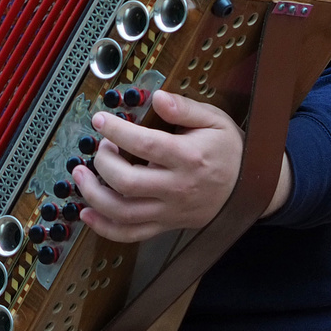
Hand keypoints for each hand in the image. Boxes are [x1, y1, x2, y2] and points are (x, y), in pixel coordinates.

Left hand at [70, 90, 247, 241]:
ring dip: (94, 195)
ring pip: (123, 212)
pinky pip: (131, 234)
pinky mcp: (166, 225)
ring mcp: (170, 211)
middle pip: (127, 182)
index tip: (101, 120)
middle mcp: (177, 188)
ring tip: (80, 176)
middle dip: (103, 163)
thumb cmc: (229, 150)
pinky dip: (105, 227)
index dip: (117, 131)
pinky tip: (87, 213)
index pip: (145, 144)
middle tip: (99, 148)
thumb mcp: (215, 120)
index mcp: (188, 158)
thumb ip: (185, 108)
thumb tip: (159, 97)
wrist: (250, 188)